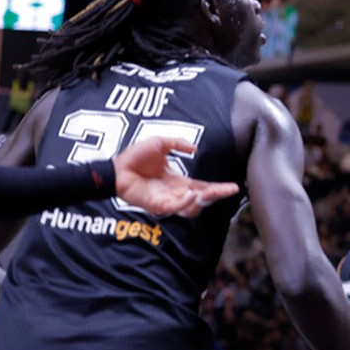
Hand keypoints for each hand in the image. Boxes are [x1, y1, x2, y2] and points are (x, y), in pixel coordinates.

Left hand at [114, 136, 238, 216]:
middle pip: (202, 198)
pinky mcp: (157, 205)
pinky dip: (186, 202)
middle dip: (217, 194)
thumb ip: (178, 143)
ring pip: (191, 205)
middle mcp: (175, 192)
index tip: (233, 186)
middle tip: (230, 189)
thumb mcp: (160, 143)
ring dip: (202, 199)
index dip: (217, 187)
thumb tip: (195, 148)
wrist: (116, 168)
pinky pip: (175, 207)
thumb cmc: (134, 157)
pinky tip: (192, 194)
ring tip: (210, 191)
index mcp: (177, 180)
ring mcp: (167, 200)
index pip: (202, 186)